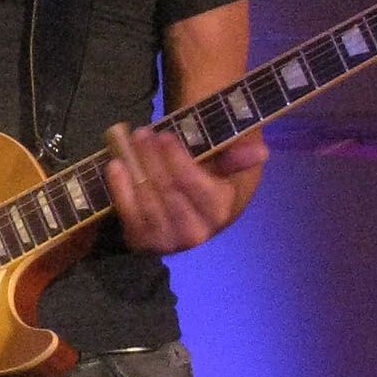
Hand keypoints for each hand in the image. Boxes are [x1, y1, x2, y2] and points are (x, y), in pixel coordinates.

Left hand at [103, 119, 266, 251]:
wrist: (185, 221)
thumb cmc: (202, 186)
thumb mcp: (221, 171)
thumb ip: (234, 159)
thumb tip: (261, 152)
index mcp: (218, 212)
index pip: (192, 183)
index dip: (176, 159)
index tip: (164, 136)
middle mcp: (194, 232)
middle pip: (167, 189)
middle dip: (152, 158)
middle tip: (142, 133)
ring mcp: (166, 241)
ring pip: (147, 199)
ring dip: (135, 168)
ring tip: (128, 143)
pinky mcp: (142, 243)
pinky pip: (128, 213)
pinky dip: (120, 188)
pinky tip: (115, 166)